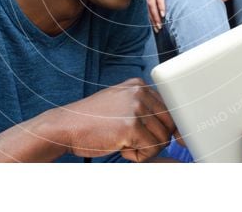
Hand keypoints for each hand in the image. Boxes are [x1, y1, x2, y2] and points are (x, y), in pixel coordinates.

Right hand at [46, 78, 175, 161]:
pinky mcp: (131, 126)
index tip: (161, 136)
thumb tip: (176, 129)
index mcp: (139, 85)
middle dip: (155, 139)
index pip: (169, 108)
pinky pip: (150, 150)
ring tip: (123, 142)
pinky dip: (138, 156)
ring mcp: (136, 107)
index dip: (165, 126)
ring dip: (145, 149)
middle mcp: (140, 92)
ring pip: (162, 139)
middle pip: (169, 124)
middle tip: (133, 141)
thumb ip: (145, 109)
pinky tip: (120, 147)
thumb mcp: (121, 104)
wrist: (65, 127)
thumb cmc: (93, 121)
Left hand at [143, 0, 188, 31]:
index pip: (147, 2)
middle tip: (157, 30)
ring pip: (152, 3)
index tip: (154, 23)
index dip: (150, 14)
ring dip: (156, 16)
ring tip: (160, 26)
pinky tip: (164, 14)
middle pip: (148, 5)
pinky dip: (161, 6)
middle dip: (152, 19)